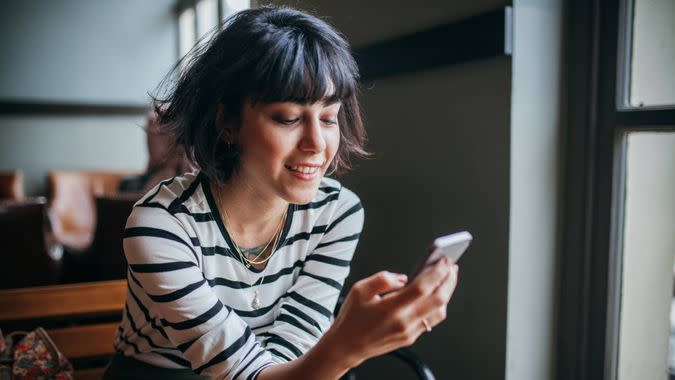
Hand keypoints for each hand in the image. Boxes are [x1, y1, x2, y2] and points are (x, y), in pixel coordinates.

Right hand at [327, 258, 458, 367]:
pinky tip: (437, 294)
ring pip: (439, 312)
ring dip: (447, 293)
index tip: (444, 260)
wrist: (347, 346)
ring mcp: (409, 332)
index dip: (436, 272)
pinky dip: (439, 305)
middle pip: (438, 299)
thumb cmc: (352, 318)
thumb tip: (402, 278)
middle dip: (448, 280)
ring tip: (447, 278)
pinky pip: (431, 320)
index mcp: (391, 309)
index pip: (422, 288)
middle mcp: (403, 322)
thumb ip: (382, 279)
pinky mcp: (411, 337)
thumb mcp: (359, 290)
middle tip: (451, 266)